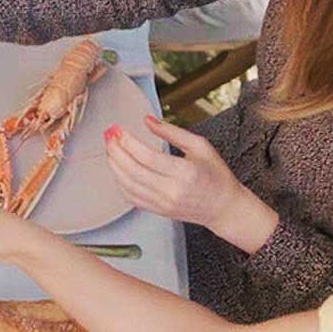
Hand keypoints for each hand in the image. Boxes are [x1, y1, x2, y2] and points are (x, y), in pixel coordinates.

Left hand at [105, 113, 272, 248]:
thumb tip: (148, 121)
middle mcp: (172, 191)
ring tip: (110, 149)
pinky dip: (120, 182)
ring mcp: (163, 203)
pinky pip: (131, 197)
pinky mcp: (157, 210)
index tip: (119, 130)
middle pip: (133, 171)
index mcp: (185, 173)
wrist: (224, 207)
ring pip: (128, 185)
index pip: (147, 157)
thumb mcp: (201, 146)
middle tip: (109, 136)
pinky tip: (118, 168)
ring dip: (114, 165)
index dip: (128, 142)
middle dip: (116, 151)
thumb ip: (173, 132)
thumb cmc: (216, 175)